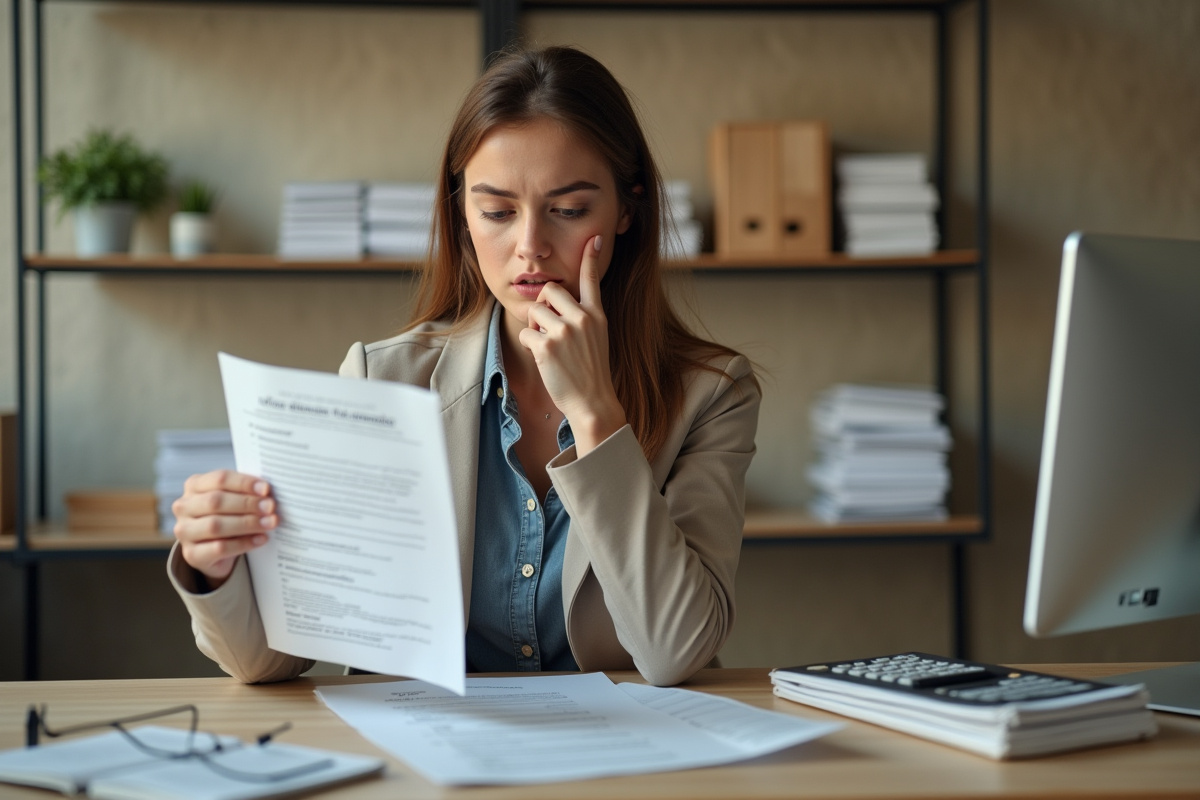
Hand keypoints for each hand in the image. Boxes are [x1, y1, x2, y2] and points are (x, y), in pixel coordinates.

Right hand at [172, 469, 276, 589]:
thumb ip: (246, 493)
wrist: (215, 550)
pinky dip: (244, 543)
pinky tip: (260, 539)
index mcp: (194, 486)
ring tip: (269, 523)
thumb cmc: (228, 516)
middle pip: (216, 501)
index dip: (244, 483)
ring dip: (247, 523)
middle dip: (247, 504)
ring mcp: (184, 531)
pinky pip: (219, 548)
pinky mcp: (191, 554)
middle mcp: (184, 506)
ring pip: (215, 525)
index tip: (265, 489)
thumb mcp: (234, 499)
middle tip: (270, 507)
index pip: (219, 479)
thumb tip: (267, 494)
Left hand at [518, 234, 627, 454]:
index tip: (595, 238)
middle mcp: (582, 318)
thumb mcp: (598, 338)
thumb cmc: (591, 372)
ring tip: (549, 348)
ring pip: (534, 312)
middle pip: (550, 291)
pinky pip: (525, 333)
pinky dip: (529, 345)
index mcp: (596, 315)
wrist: (593, 402)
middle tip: (549, 328)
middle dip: (543, 306)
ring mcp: (564, 331)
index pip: (592, 280)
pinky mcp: (547, 346)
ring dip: (535, 328)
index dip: (591, 258)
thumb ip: (583, 317)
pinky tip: (544, 360)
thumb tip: (556, 300)